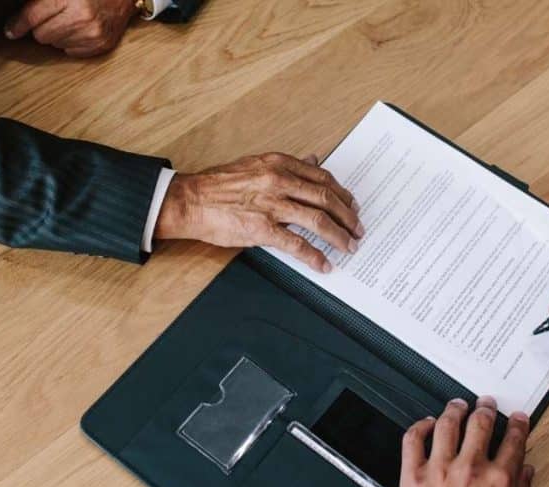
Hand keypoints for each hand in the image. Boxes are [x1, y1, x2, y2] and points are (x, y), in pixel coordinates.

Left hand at [5, 0, 137, 57]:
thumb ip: (40, 0)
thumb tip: (15, 20)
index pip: (32, 17)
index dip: (17, 24)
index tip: (10, 30)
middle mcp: (82, 18)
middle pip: (41, 35)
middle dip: (41, 26)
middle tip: (52, 15)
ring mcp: (93, 35)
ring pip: (55, 44)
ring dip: (57, 33)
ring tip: (70, 19)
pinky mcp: (101, 45)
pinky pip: (70, 51)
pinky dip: (71, 41)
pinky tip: (80, 28)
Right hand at [154, 153, 364, 272]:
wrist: (190, 199)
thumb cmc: (219, 184)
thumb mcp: (256, 164)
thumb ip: (286, 165)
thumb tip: (312, 160)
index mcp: (279, 163)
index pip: (322, 178)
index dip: (342, 194)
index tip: (352, 205)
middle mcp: (279, 181)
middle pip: (326, 199)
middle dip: (348, 216)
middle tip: (358, 229)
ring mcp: (271, 205)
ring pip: (318, 220)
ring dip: (339, 236)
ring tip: (349, 247)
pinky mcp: (261, 229)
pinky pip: (296, 244)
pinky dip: (315, 255)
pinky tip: (324, 263)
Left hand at [397, 397, 532, 486]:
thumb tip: (526, 473)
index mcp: (499, 483)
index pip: (514, 441)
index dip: (518, 425)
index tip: (518, 419)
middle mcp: (469, 470)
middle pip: (481, 425)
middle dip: (487, 409)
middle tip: (487, 404)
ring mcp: (438, 470)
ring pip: (448, 424)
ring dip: (455, 409)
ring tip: (458, 404)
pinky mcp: (411, 477)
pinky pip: (413, 439)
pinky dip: (420, 425)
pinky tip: (426, 422)